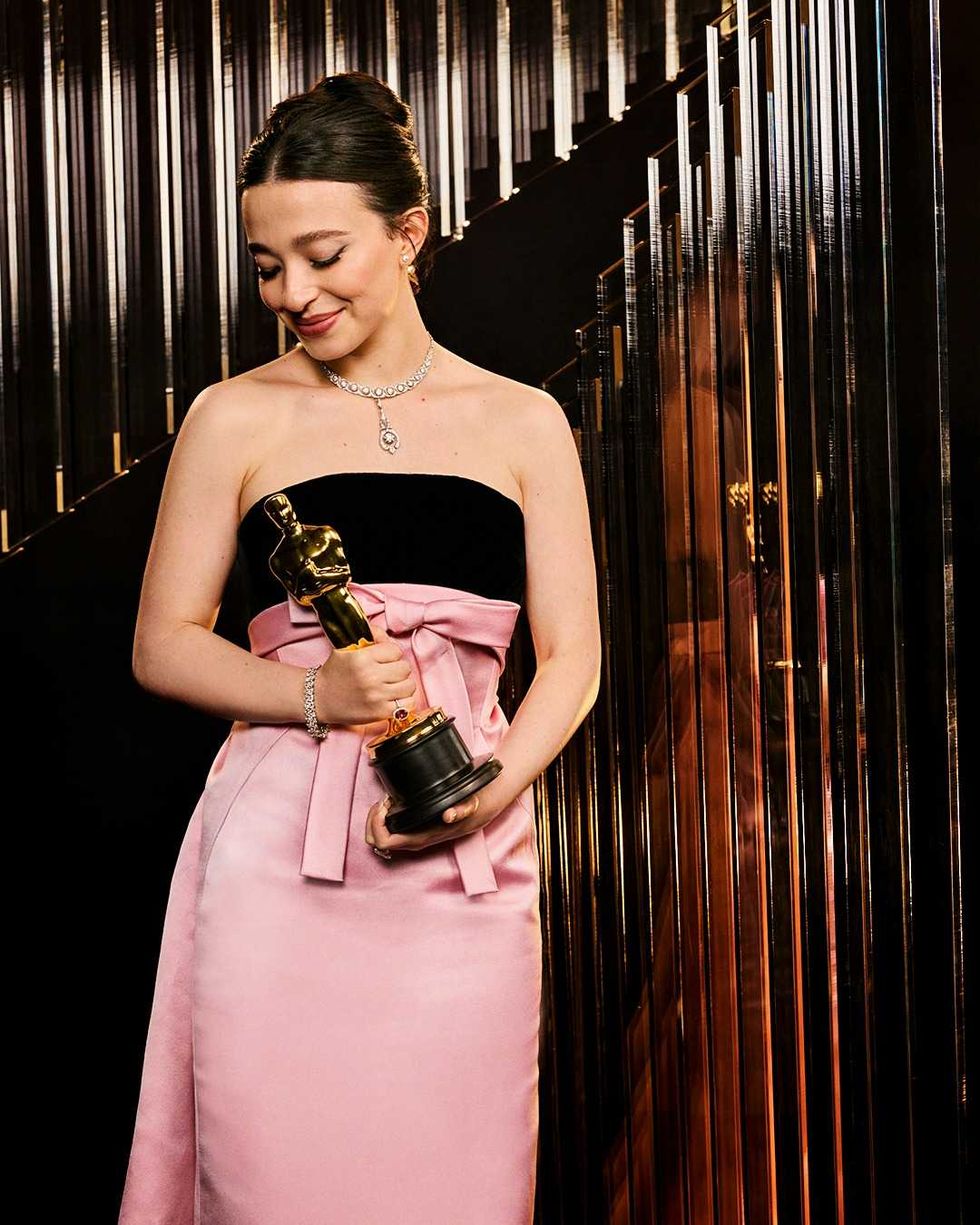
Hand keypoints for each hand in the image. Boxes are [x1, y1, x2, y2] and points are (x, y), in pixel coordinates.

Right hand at [315, 622, 417, 725]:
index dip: (391, 654)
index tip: (384, 659)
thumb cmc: (335, 672)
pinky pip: (407, 705)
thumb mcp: (346, 648)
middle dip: (397, 669)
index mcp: (362, 658)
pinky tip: (392, 698)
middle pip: (405, 668)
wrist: (319, 698)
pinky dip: (403, 702)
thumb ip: (371, 636)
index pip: (396, 651)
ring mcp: (376, 696)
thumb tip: (389, 637)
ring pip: (409, 686)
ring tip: (391, 686)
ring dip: (402, 685)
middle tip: (387, 673)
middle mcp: (370, 676)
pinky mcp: (380, 712)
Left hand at [365, 790, 490, 856]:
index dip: (377, 822)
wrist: (476, 813)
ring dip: (375, 817)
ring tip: (387, 801)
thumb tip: (449, 815)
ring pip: (376, 836)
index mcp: (420, 838)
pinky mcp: (408, 831)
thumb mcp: (469, 805)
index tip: (386, 804)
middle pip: (374, 840)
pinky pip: (384, 830)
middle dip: (372, 819)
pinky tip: (391, 803)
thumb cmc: (467, 809)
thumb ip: (462, 810)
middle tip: (385, 801)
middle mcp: (411, 841)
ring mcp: (408, 837)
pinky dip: (381, 816)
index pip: (384, 841)